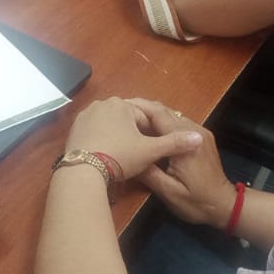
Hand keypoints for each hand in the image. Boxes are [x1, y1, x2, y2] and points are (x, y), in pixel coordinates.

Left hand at [64, 96, 203, 181]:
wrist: (83, 170)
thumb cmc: (120, 156)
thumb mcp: (150, 151)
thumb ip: (174, 143)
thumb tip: (198, 138)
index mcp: (122, 104)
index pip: (144, 118)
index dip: (150, 136)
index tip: (149, 153)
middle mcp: (102, 103)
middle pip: (126, 120)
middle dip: (133, 136)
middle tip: (135, 157)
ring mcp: (85, 115)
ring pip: (110, 125)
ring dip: (117, 138)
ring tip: (120, 158)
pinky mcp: (74, 128)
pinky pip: (94, 132)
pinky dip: (101, 141)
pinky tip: (104, 156)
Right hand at [133, 99, 237, 227]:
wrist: (224, 205)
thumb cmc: (196, 202)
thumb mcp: (168, 192)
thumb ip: (148, 173)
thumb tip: (128, 156)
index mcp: (185, 143)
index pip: (158, 115)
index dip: (138, 109)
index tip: (119, 109)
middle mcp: (194, 131)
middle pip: (165, 110)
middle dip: (143, 109)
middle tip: (121, 113)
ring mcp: (201, 132)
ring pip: (172, 114)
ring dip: (153, 115)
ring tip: (132, 121)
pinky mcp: (203, 136)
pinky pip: (180, 122)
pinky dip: (164, 122)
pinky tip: (151, 131)